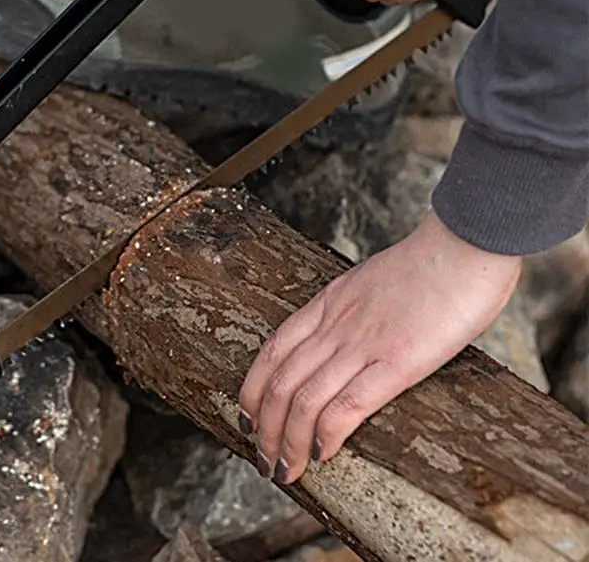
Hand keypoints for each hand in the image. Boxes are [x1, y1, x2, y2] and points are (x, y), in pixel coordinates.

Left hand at [237, 210, 520, 484]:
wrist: (465, 242)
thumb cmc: (433, 262)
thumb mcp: (375, 281)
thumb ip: (358, 309)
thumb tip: (356, 335)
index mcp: (329, 302)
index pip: (274, 349)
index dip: (253, 387)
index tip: (247, 416)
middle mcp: (336, 324)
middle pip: (280, 381)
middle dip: (265, 427)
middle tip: (262, 459)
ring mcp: (363, 342)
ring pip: (304, 398)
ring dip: (288, 440)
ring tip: (284, 470)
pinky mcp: (398, 361)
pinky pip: (349, 403)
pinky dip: (328, 432)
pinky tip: (322, 455)